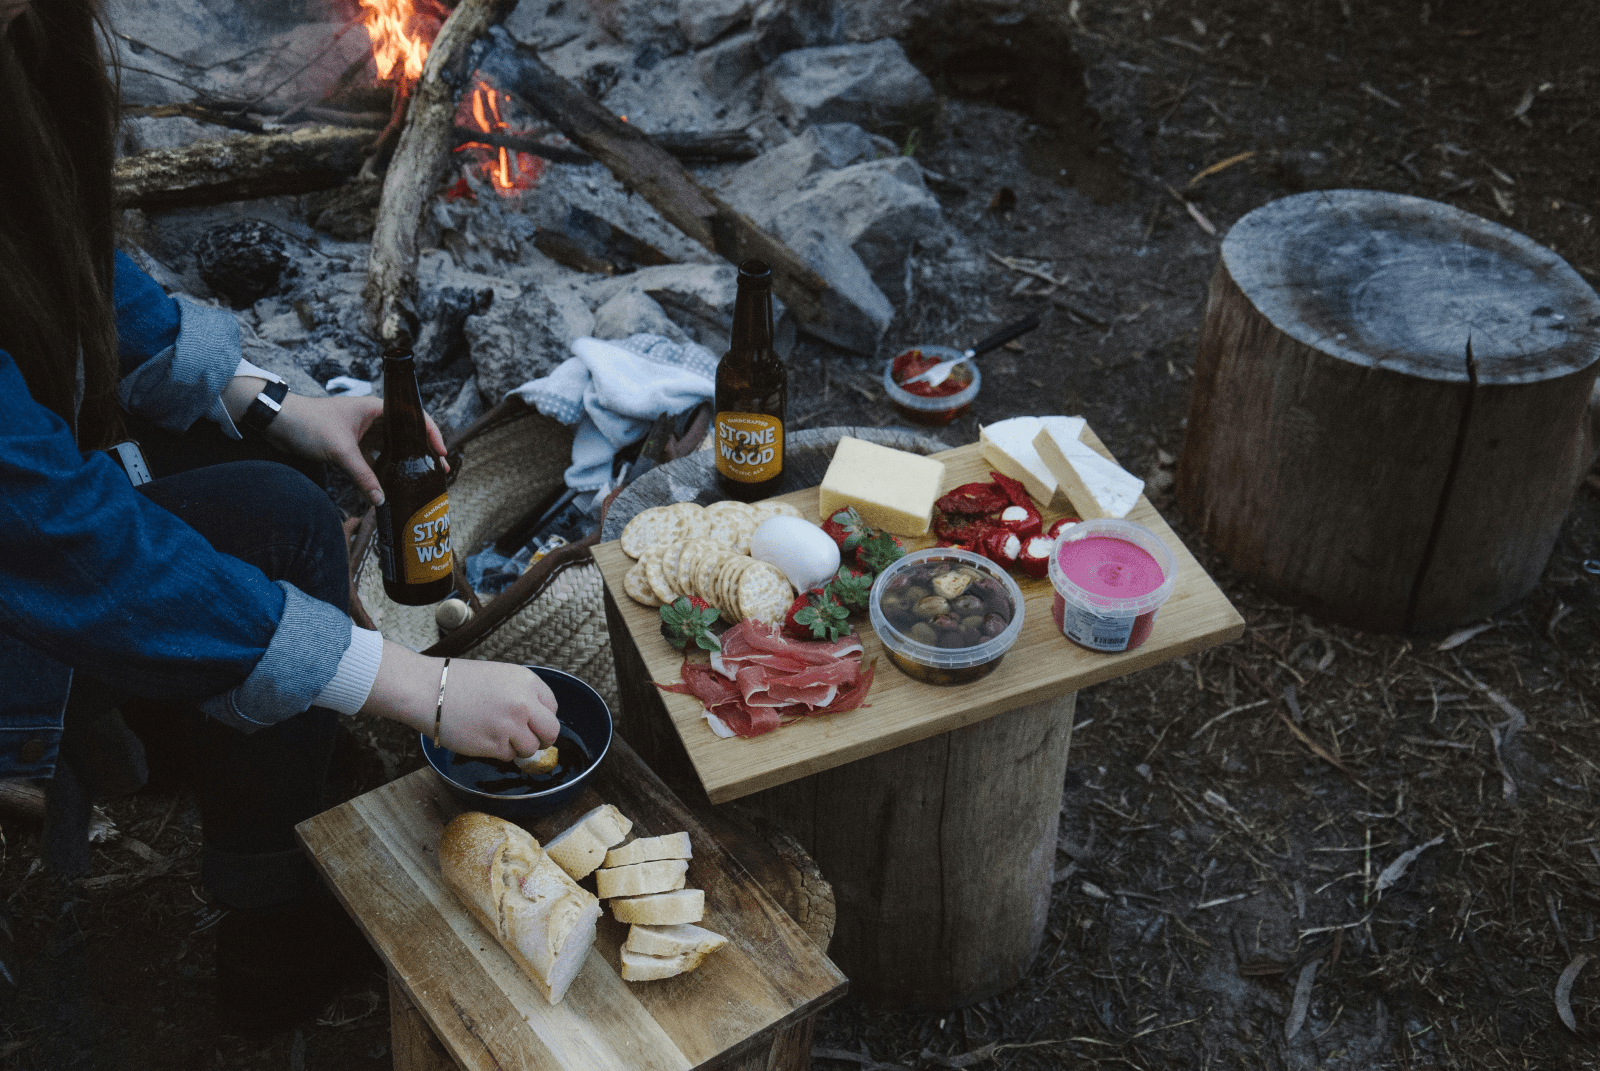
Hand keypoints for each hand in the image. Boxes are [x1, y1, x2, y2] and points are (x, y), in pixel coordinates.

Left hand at [267, 393, 448, 506]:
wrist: (276, 421)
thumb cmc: (308, 423)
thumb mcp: (340, 450)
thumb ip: (363, 475)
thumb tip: (381, 500)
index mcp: (376, 408)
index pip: (415, 417)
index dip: (432, 434)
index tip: (442, 454)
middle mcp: (374, 417)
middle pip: (407, 433)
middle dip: (424, 451)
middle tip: (438, 470)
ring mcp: (363, 431)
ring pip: (392, 446)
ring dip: (406, 460)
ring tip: (422, 477)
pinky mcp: (352, 443)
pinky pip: (376, 456)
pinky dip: (385, 466)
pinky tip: (393, 480)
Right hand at [361, 643, 560, 761]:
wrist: (427, 690)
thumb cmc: (457, 682)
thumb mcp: (500, 676)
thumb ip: (521, 693)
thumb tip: (537, 717)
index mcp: (527, 681)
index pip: (552, 707)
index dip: (542, 718)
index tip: (533, 722)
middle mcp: (524, 703)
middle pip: (551, 731)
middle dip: (542, 739)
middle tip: (530, 740)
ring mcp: (510, 725)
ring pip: (530, 748)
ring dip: (518, 747)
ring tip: (497, 736)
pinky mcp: (494, 744)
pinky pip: (508, 756)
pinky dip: (498, 752)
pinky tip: (482, 738)